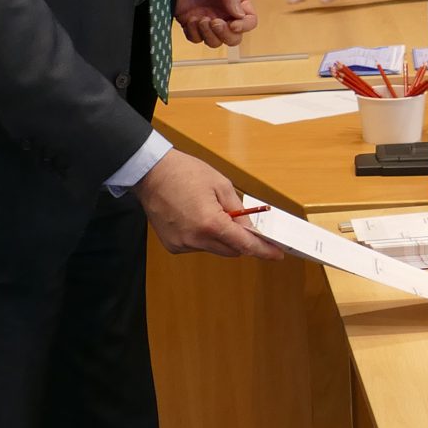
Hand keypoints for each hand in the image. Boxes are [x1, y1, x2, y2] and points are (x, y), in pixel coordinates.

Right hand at [133, 150, 284, 259]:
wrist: (151, 173)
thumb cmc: (184, 173)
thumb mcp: (221, 185)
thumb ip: (239, 210)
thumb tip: (251, 228)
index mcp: (211, 223)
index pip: (245, 245)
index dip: (263, 250)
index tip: (276, 254)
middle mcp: (196, 239)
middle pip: (232, 251)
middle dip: (241, 240)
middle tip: (242, 222)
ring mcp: (182, 244)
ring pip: (215, 249)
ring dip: (221, 237)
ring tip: (210, 212)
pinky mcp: (173, 245)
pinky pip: (198, 246)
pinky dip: (204, 237)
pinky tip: (196, 218)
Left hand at [176, 0, 258, 46]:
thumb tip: (240, 15)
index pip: (249, 20)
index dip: (244, 26)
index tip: (233, 24)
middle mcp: (223, 11)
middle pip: (233, 37)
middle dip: (225, 34)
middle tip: (214, 22)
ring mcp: (207, 17)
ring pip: (215, 41)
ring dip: (209, 35)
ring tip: (200, 19)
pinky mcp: (189, 21)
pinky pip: (196, 38)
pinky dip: (194, 34)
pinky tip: (190, 19)